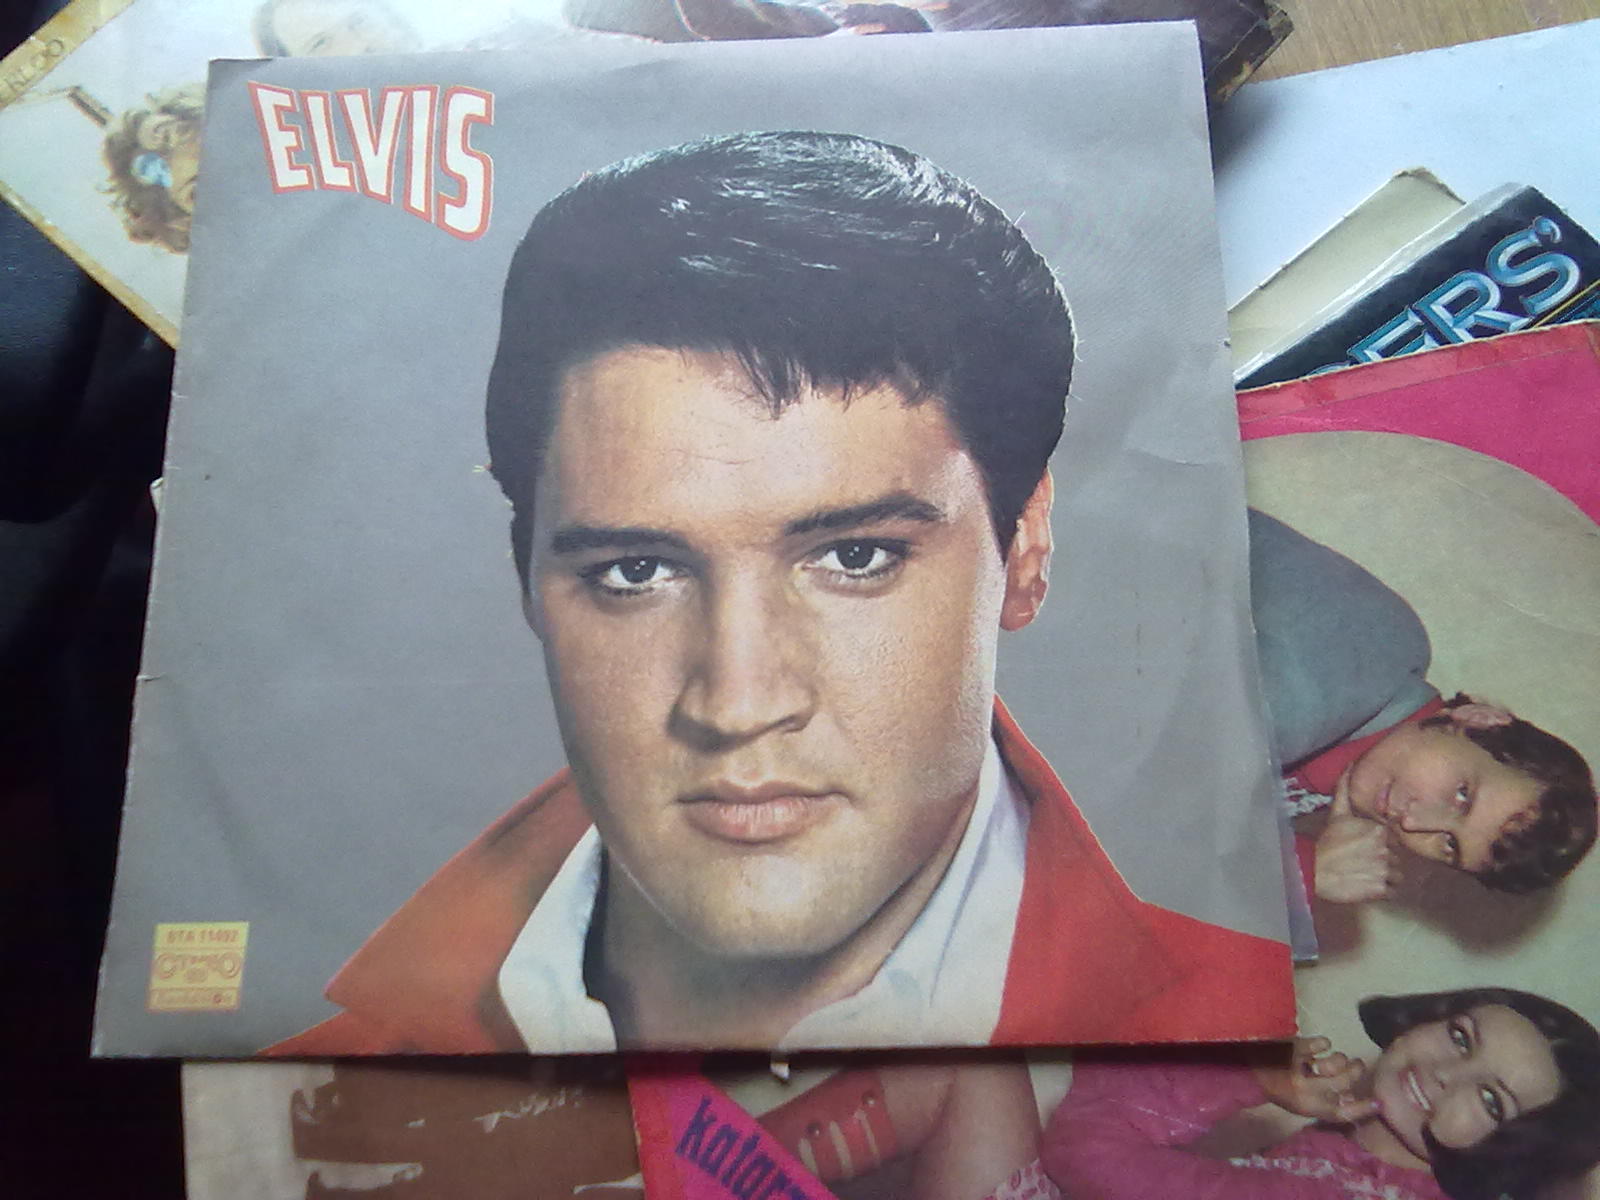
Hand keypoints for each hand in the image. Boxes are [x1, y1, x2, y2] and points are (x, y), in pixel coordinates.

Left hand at [1254, 1037, 1377, 1122]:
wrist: (1243, 1068)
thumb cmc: (1276, 1087)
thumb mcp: (1300, 1103)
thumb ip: (1325, 1102)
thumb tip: (1353, 1097)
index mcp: (1309, 1107)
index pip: (1342, 1113)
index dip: (1363, 1109)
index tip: (1378, 1100)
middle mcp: (1306, 1090)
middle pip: (1345, 1082)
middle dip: (1356, 1072)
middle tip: (1358, 1065)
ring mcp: (1299, 1068)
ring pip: (1337, 1062)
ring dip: (1339, 1059)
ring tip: (1332, 1058)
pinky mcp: (1294, 1048)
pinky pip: (1322, 1043)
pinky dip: (1324, 1043)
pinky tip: (1318, 1046)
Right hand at [1313, 775, 1398, 903]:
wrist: (1313, 870)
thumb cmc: (1326, 842)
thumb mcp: (1337, 814)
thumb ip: (1346, 790)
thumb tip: (1351, 764)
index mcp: (1379, 830)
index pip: (1394, 840)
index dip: (1382, 845)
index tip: (1367, 848)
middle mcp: (1386, 849)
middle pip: (1397, 858)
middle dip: (1385, 861)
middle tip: (1364, 862)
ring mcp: (1384, 870)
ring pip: (1398, 876)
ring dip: (1386, 877)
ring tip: (1366, 875)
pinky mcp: (1381, 889)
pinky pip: (1393, 891)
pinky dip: (1384, 891)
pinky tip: (1368, 885)